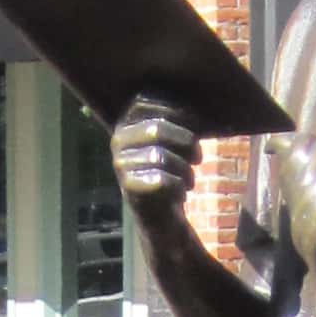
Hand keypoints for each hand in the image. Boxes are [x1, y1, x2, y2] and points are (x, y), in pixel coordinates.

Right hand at [112, 101, 200, 215]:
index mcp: (126, 121)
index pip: (148, 102)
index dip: (178, 112)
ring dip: (185, 170)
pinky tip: (180, 194)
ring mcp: (120, 164)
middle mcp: (118, 140)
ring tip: (189, 180)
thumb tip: (194, 104)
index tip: (196, 127)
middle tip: (197, 158)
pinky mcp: (128, 187)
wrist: (161, 214)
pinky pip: (161, 181)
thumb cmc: (172, 169)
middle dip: (187, 142)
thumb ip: (176, 117)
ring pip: (160, 157)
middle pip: (157, 129)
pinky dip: (179, 188)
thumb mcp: (173, 138)